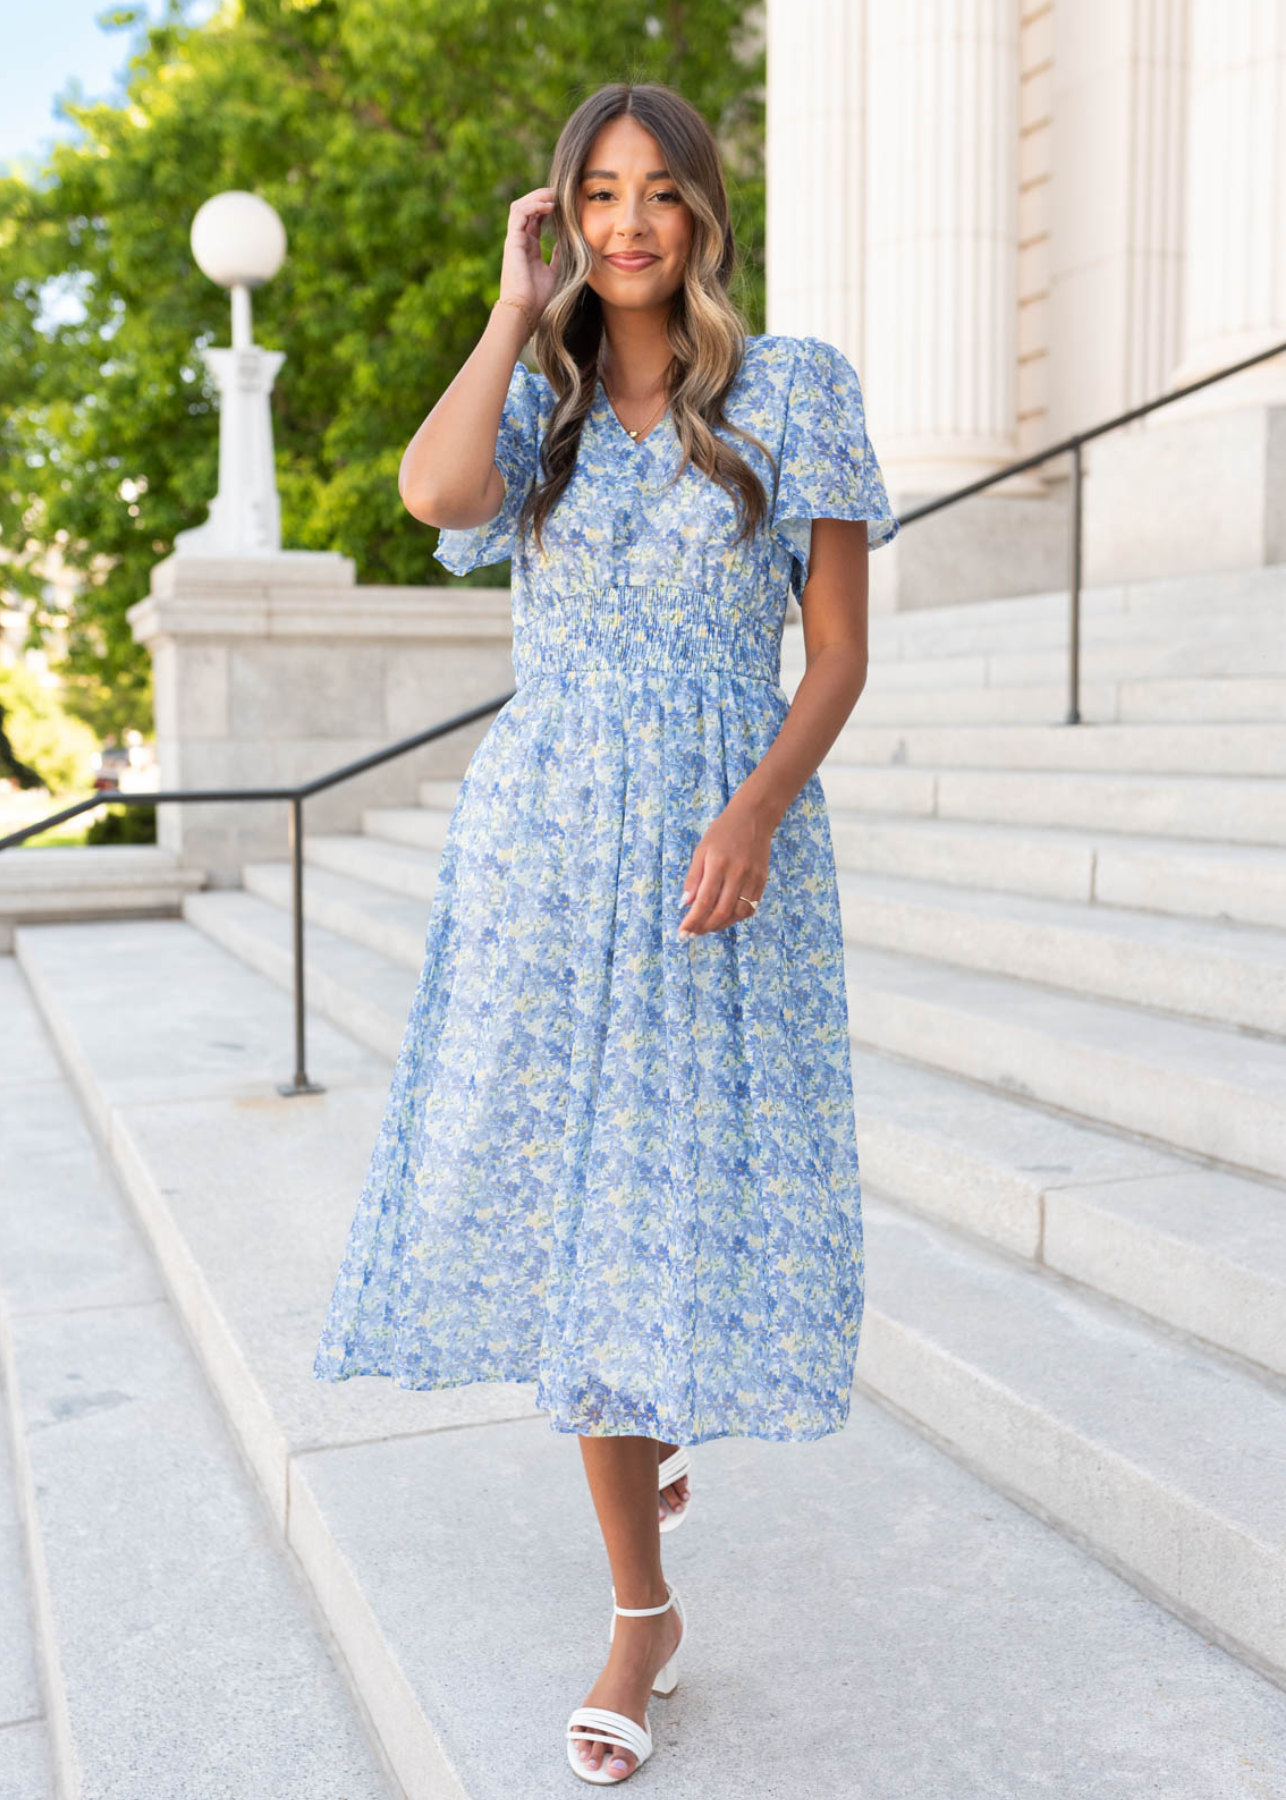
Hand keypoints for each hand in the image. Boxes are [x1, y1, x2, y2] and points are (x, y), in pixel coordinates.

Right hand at [498, 185, 559, 328]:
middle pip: (527, 208)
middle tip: (560, 193)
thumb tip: (567, 242)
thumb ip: (558, 256)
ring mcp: (515, 240)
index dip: (548, 207)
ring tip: (554, 196)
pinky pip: (519, 213)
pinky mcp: (512, 241)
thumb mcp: (555, 272)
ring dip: (537, 197)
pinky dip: (533, 205)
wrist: (525, 310)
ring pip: (520, 206)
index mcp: (529, 247)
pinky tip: (549, 206)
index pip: (535, 218)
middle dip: (542, 197)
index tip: (565, 203)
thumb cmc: (539, 298)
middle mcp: (520, 241)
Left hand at [676, 795, 774, 939]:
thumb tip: (685, 904)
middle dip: (704, 927)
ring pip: (737, 914)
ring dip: (720, 925)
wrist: (754, 818)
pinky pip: (750, 908)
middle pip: (721, 911)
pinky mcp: (762, 882)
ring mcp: (752, 879)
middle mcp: (737, 874)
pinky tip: (724, 918)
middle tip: (692, 935)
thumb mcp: (701, 850)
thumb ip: (693, 878)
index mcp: (718, 864)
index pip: (704, 901)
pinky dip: (736, 918)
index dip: (692, 921)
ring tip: (706, 928)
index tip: (682, 933)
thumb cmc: (722, 832)